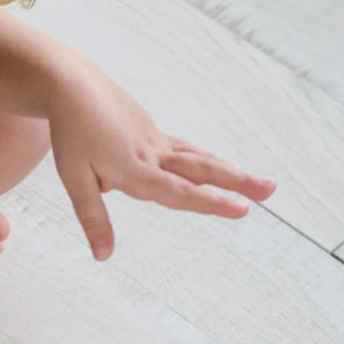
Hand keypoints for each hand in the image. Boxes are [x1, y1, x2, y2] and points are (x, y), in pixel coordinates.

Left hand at [47, 62, 277, 260]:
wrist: (73, 87)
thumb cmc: (73, 135)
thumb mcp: (75, 181)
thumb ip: (93, 218)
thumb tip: (103, 256)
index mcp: (136, 170)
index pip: (179, 192)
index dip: (210, 203)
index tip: (241, 210)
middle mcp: (153, 155)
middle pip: (201, 170)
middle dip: (237, 182)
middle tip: (270, 191)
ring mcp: (157, 142)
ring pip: (199, 158)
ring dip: (231, 171)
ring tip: (260, 182)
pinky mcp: (154, 133)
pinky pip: (186, 149)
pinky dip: (207, 160)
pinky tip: (218, 168)